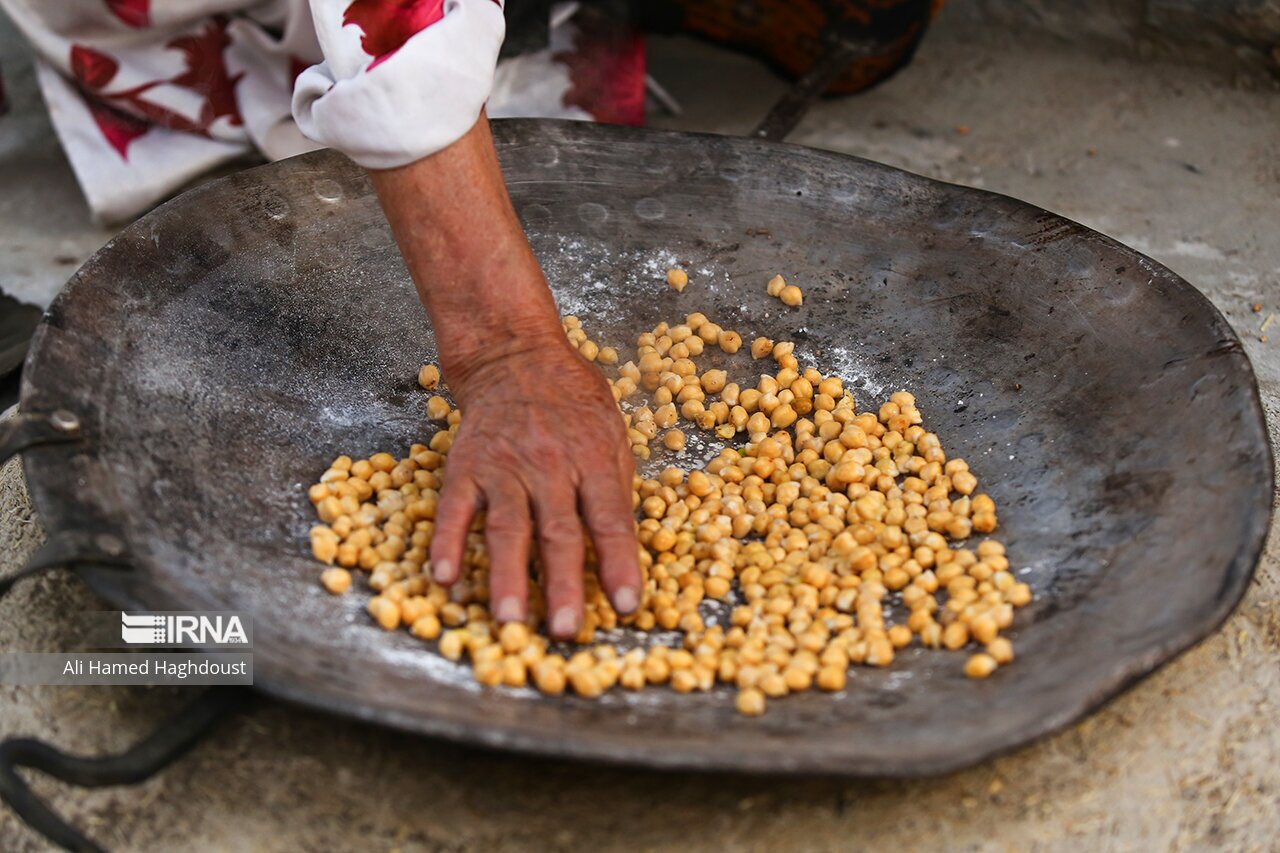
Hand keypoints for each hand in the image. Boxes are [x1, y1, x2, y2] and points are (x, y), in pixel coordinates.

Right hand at [367, 112, 639, 638]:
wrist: (514, 356)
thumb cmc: (573, 400)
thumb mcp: (612, 433)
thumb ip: (615, 488)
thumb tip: (625, 548)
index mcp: (594, 458)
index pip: (611, 520)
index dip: (619, 564)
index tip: (625, 606)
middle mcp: (550, 465)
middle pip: (559, 532)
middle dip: (562, 585)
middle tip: (564, 630)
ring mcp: (504, 467)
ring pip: (506, 528)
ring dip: (506, 577)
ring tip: (508, 620)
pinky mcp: (467, 466)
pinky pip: (454, 510)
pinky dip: (447, 544)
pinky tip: (444, 579)